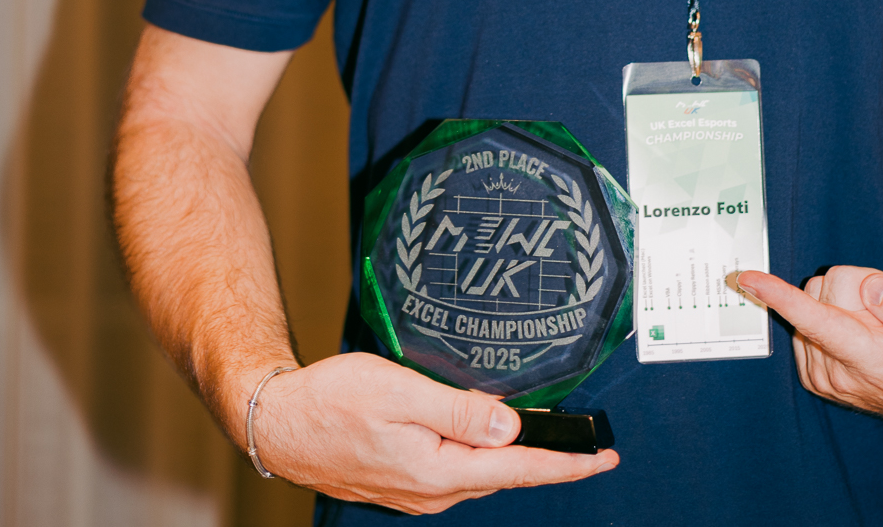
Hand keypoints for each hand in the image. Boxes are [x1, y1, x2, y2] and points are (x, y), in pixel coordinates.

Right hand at [249, 352, 616, 512]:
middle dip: (550, 461)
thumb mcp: (398, 392)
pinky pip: (459, 469)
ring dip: (518, 457)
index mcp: (437, 471)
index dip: (566, 463)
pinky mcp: (405, 479)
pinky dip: (485, 455)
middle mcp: (432, 490)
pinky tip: (491, 438)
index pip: (518, 468)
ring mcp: (418, 490)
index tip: (603, 459)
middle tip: (590, 447)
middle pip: (506, 473)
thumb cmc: (332, 401)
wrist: (279, 422)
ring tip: (552, 440)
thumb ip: (457, 410)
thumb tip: (509, 425)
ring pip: (483, 472)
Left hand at [735, 266, 882, 429]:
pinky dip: (839, 310)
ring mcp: (825, 375)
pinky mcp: (817, 369)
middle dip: (859, 286)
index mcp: (874, 366)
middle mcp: (840, 375)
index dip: (782, 298)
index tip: (750, 279)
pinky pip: (813, 310)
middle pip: (825, 289)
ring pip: (817, 295)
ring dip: (851, 300)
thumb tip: (867, 288)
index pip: (819, 323)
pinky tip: (869, 329)